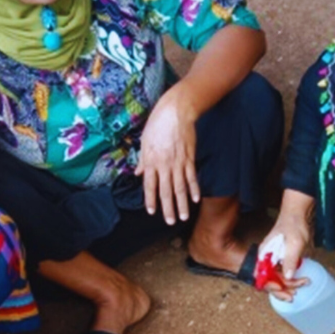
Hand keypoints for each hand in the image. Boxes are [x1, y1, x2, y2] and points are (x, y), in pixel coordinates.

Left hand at [137, 84, 199, 225]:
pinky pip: (192, 177)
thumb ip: (142, 160)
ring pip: (179, 188)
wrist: (175, 112)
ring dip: (182, 204)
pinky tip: (196, 199)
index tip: (152, 211)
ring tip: (183, 216)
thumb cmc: (158, 124)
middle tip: (170, 221)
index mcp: (151, 161)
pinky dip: (194, 188)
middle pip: (165, 191)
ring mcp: (178, 162)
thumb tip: (138, 173)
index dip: (151, 200)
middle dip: (168, 208)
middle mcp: (164, 165)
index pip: (150, 185)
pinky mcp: (189, 158)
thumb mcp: (144, 141)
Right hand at [260, 190, 314, 299]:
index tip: (283, 290)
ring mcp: (273, 257)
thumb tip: (288, 275)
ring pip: (275, 277)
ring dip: (285, 285)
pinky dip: (288, 279)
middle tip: (293, 295)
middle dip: (280, 289)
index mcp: (264, 253)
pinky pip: (281, 272)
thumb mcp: (294, 242)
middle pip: (269, 279)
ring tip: (297, 290)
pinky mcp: (281, 256)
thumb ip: (290, 259)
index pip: (264, 276)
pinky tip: (296, 282)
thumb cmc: (294, 223)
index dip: (272, 286)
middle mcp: (266, 257)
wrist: (298, 213)